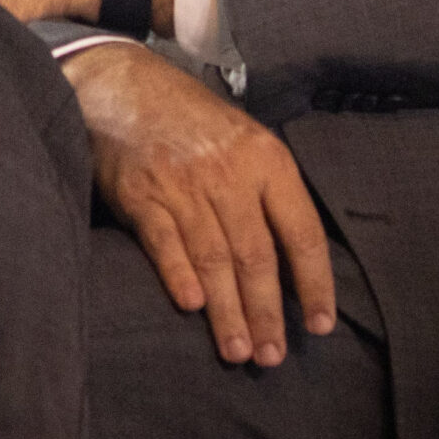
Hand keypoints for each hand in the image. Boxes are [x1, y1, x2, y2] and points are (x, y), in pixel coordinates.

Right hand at [63, 44, 334, 366]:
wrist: (119, 81)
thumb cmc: (188, 117)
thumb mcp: (243, 137)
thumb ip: (265, 189)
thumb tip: (292, 260)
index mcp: (266, 159)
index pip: (301, 233)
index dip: (314, 284)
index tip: (318, 325)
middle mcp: (228, 173)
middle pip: (256, 255)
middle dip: (266, 313)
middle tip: (272, 357)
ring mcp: (182, 183)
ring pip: (214, 258)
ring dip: (227, 311)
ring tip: (237, 351)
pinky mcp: (140, 192)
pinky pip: (164, 241)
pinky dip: (178, 275)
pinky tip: (191, 306)